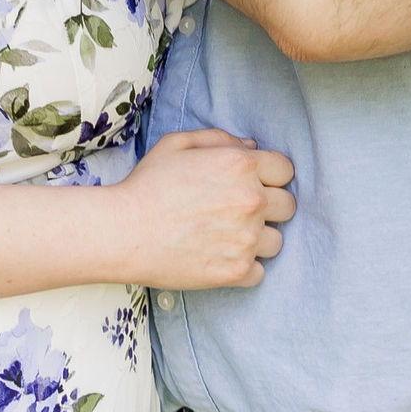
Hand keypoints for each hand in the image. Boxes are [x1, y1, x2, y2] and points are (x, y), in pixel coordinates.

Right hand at [108, 127, 296, 290]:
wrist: (122, 232)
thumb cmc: (146, 185)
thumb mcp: (177, 144)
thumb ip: (219, 139)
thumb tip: (251, 147)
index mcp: (241, 165)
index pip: (285, 170)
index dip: (270, 176)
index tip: (253, 184)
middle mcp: (251, 200)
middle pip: (288, 206)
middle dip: (269, 207)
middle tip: (238, 212)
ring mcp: (247, 238)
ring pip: (277, 241)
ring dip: (259, 239)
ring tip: (228, 237)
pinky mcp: (236, 271)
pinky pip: (260, 272)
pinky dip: (244, 268)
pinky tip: (220, 258)